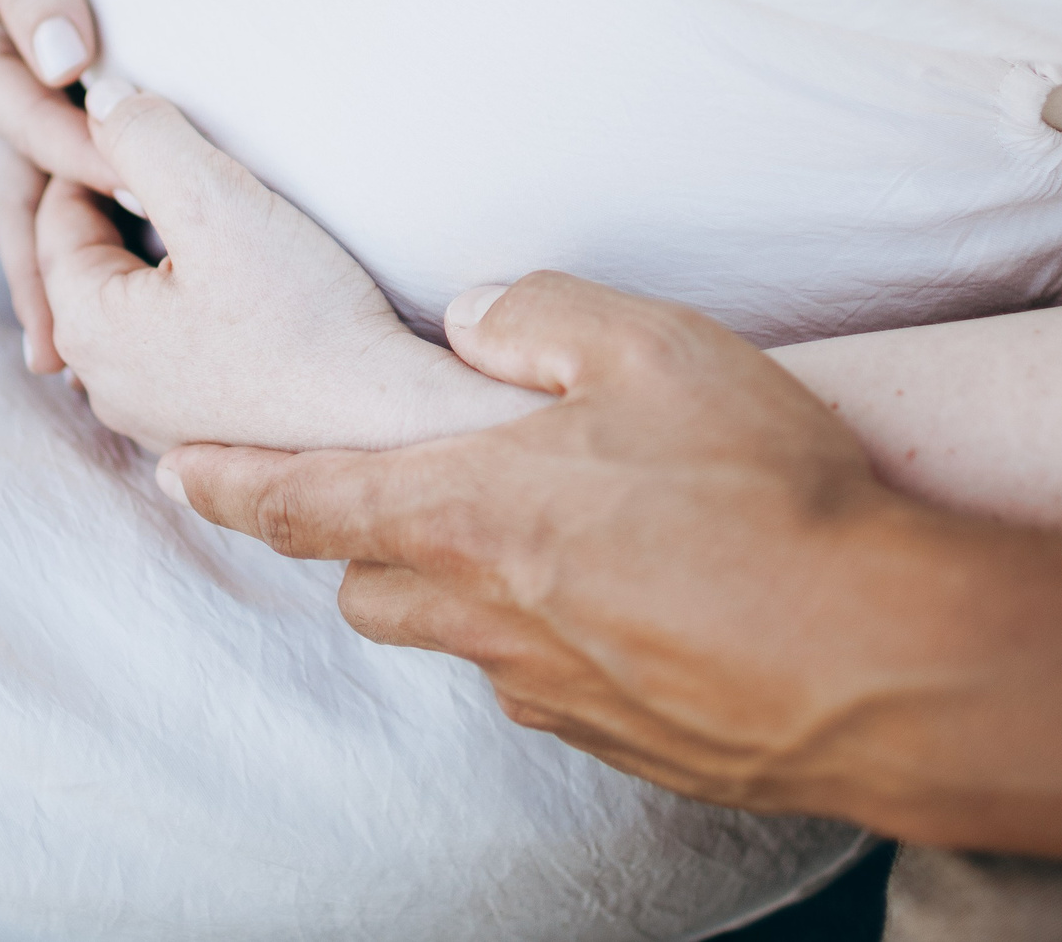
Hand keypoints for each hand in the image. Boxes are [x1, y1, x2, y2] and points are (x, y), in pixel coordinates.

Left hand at [33, 78, 550, 452]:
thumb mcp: (218, 202)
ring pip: (132, 304)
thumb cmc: (306, 318)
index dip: (95, 156)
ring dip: (158, 254)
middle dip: (122, 205)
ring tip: (216, 216)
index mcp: (86, 326)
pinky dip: (189, 304)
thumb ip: (145, 137)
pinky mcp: (202, 431)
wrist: (390, 420)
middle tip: (185, 159)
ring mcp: (151, 417)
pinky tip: (242, 284)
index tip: (150, 122)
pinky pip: (172, 346)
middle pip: (89, 262)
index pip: (54, 215)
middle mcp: (102, 383)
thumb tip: (101, 101)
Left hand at [162, 272, 944, 813]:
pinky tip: (639, 603)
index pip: (305, 502)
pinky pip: (552, 687)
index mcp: (465, 516)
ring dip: (471, 592)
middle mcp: (486, 618)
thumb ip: (542, 315)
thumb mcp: (653, 348)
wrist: (880, 657)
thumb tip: (476, 316)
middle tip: (401, 495)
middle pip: (367, 586)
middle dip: (359, 543)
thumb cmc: (764, 492)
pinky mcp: (622, 745)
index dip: (234, 485)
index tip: (181, 474)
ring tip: (545, 542)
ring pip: (462, 641)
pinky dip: (562, 642)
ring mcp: (552, 695)